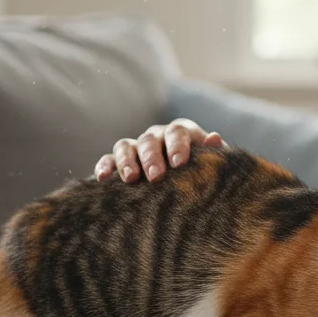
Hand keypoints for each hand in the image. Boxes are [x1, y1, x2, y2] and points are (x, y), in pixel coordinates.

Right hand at [95, 118, 225, 182]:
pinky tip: (103, 178)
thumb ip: (215, 153)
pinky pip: (108, 159)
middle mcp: (156, 136)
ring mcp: (136, 147)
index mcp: (181, 133)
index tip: (179, 164)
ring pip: (125, 146)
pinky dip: (104, 166)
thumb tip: (215, 138)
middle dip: (152, 158)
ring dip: (127, 161)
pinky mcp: (119, 161)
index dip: (177, 145)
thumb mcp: (213, 164)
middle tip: (156, 177)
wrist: (188, 185)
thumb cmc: (204, 173)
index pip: (177, 132)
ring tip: (131, 179)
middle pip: (150, 140)